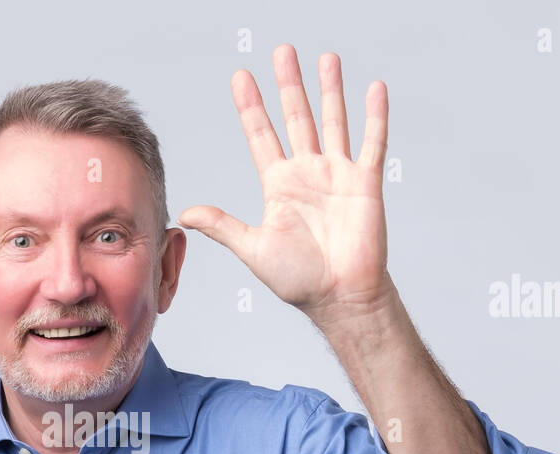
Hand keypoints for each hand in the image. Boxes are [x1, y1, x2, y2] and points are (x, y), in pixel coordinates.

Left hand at [177, 45, 391, 329]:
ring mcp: (338, 175)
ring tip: (325, 58)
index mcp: (279, 186)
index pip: (261, 136)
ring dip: (329, 89)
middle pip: (296, 118)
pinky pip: (372, 142)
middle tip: (281, 51)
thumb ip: (222, 226)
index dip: (251, 107)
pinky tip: (374, 87)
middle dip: (288, 84)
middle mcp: (308, 173)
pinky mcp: (365, 183)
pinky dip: (374, 115)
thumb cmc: (299, 279)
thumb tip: (184, 213)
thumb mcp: (253, 248)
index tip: (240, 77)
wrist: (339, 296)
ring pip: (333, 121)